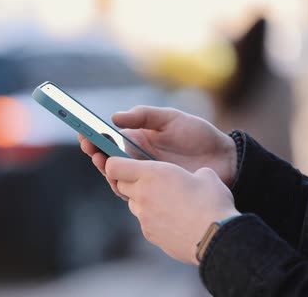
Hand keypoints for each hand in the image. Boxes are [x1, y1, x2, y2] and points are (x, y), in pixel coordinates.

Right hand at [79, 106, 237, 191]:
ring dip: (104, 168)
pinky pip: (131, 191)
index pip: (108, 137)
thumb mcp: (171, 119)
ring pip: (115, 175)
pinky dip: (120, 186)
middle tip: (89, 146)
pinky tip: (117, 179)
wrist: (224, 160)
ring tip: (101, 159)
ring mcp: (144, 175)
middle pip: (106, 157)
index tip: (83, 131)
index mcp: (137, 138)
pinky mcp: (153, 190)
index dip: (93, 135)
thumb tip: (115, 118)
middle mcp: (136, 157)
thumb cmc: (198, 135)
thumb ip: (145, 116)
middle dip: (93, 151)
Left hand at [105, 157, 239, 264]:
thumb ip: (191, 172)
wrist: (216, 238)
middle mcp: (141, 195)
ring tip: (167, 201)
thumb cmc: (212, 202)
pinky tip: (174, 219)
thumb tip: (196, 176)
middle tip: (151, 181)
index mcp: (151, 174)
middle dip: (131, 181)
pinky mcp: (150, 234)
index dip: (114, 162)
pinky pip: (145, 222)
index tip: (122, 163)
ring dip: (143, 200)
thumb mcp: (206, 175)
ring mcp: (144, 217)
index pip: (113, 165)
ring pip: (134, 204)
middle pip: (121, 185)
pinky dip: (154, 218)